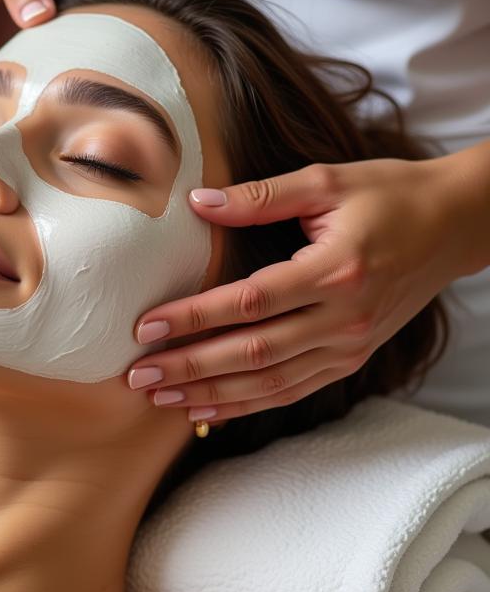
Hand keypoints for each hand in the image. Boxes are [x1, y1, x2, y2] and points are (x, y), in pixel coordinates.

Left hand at [126, 157, 474, 425]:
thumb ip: (259, 196)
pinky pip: (292, 391)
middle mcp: (343, 318)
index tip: (146, 327)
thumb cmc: (389, 196)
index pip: (248, 302)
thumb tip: (196, 202)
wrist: (454, 226)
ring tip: (160, 399)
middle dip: (189, 367)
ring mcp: (349, 346)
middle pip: (251, 352)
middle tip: (137, 375)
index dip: (193, 318)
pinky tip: (207, 410)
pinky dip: (247, 404)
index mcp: (334, 270)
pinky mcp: (351, 360)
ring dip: (210, 394)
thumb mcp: (326, 182)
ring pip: (269, 382)